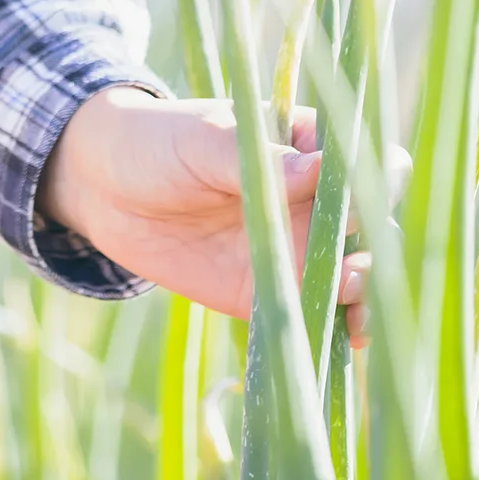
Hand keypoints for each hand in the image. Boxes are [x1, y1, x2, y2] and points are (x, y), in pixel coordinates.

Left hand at [37, 86, 398, 345]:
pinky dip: (335, 330)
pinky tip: (342, 338)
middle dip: (376, 249)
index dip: (374, 183)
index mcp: (307, 146)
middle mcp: (312, 200)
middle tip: (352, 263)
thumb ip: (257, 159)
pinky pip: (314, 316)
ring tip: (349, 298)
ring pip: (356, 278)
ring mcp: (293, 248)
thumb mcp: (201, 141)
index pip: (367, 163)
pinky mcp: (266, 292)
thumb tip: (318, 169)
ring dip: (366, 294)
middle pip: (372, 228)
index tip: (355, 203)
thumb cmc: (157, 142)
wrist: (102, 185)